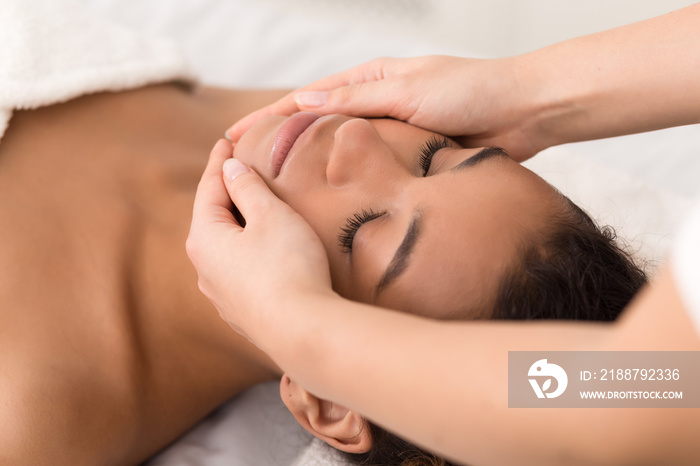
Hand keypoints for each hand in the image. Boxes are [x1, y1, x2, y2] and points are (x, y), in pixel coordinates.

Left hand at [187, 139, 333, 344]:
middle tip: (238, 169)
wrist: (302, 330)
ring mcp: (221, 295)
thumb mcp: (270, 215)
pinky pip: (239, 271)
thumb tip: (230, 170)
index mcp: (205, 238)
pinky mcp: (241, 312)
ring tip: (252, 210)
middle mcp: (204, 269)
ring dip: (238, 225)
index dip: (219, 161)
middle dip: (226, 192)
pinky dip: (248, 251)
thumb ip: (247, 188)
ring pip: (226, 248)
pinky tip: (262, 252)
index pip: (209, 187)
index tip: (225, 140)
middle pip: (213, 218)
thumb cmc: (288, 265)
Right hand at [227, 56, 545, 161]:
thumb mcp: (406, 90)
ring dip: (312, 165)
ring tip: (279, 188)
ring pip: (342, 151)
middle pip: (319, 125)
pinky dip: (348, 179)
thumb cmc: (470, 91)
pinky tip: (330, 197)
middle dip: (283, 143)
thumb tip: (305, 101)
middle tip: (248, 167)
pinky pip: (371, 168)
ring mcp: (392, 131)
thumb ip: (356, 99)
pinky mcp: (409, 156)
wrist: (522, 112)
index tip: (237, 135)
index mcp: (371, 79)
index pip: (309, 97)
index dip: (271, 117)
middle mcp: (377, 104)